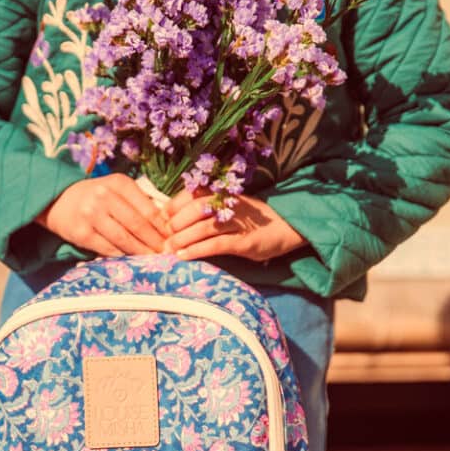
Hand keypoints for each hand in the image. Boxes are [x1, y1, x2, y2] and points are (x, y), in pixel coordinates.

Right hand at [37, 174, 169, 256]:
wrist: (57, 200)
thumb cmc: (96, 196)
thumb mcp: (117, 190)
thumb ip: (139, 202)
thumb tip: (168, 226)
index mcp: (119, 183)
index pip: (148, 209)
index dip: (163, 228)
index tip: (174, 240)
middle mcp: (104, 196)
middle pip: (138, 225)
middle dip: (155, 243)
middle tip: (168, 254)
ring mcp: (91, 215)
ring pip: (124, 239)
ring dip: (141, 252)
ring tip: (153, 260)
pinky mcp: (81, 233)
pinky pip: (108, 248)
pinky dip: (122, 256)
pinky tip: (132, 261)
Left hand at [162, 189, 305, 262]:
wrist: (288, 226)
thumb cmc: (252, 219)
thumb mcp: (231, 207)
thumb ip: (209, 208)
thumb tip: (175, 217)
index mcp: (224, 193)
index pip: (192, 194)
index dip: (174, 206)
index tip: (162, 218)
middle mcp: (230, 204)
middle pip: (195, 209)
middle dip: (176, 223)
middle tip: (164, 237)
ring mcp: (238, 223)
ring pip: (203, 227)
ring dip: (182, 239)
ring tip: (169, 249)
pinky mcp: (245, 242)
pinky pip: (216, 244)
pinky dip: (197, 250)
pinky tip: (184, 256)